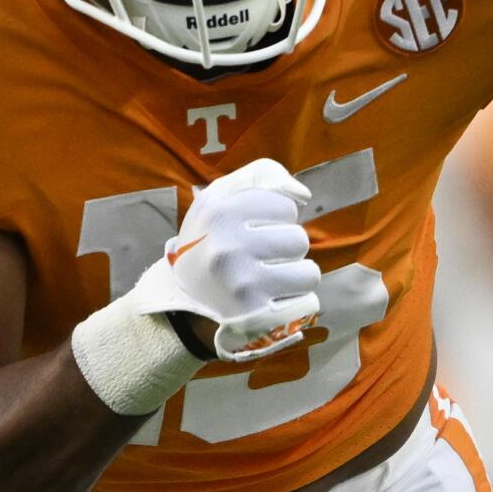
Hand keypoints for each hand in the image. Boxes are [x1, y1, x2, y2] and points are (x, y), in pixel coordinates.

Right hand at [128, 158, 321, 361]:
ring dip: (295, 276)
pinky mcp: (254, 314)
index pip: (285, 206)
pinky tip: (275, 299)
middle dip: (286, 249)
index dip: (277, 219)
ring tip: (272, 278)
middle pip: (299, 239)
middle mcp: (227, 246)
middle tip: (264, 258)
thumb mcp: (219, 199)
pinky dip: (297, 302)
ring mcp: (241, 283)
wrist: (183, 299)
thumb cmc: (210, 241)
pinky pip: (307, 302)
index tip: (258, 229)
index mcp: (218, 211)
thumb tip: (302, 192)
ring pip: (308, 272)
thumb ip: (260, 177)